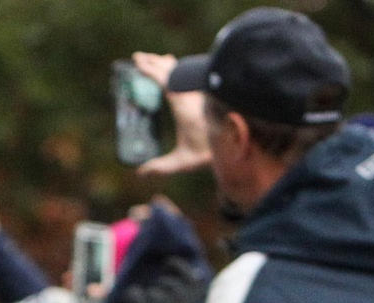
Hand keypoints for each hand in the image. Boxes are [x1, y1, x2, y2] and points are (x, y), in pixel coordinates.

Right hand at [132, 52, 211, 176]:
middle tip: (138, 58)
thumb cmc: (209, 151)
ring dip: (166, 64)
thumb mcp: (183, 160)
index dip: (149, 69)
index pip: (164, 78)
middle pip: (171, 69)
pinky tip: (175, 71)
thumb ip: (161, 167)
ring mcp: (200, 90)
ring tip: (154, 61)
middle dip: (153, 62)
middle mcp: (192, 93)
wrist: (236, 143)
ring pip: (182, 69)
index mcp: (183, 104)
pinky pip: (190, 74)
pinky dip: (178, 70)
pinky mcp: (206, 92)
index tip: (137, 62)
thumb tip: (141, 173)